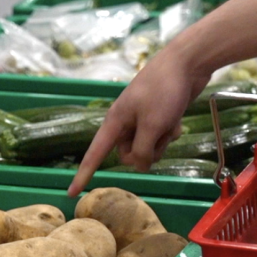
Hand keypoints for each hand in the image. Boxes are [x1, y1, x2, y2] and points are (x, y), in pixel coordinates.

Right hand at [68, 47, 211, 195]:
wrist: (186, 64)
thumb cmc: (163, 92)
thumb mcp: (152, 125)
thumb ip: (142, 151)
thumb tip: (140, 167)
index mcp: (115, 121)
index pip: (94, 154)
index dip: (83, 174)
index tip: (71, 192)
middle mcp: (125, 122)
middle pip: (128, 155)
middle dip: (145, 153)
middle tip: (158, 137)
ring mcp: (142, 119)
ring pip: (147, 148)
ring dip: (161, 142)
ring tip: (170, 124)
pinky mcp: (157, 117)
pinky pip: (159, 137)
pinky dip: (169, 132)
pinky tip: (177, 120)